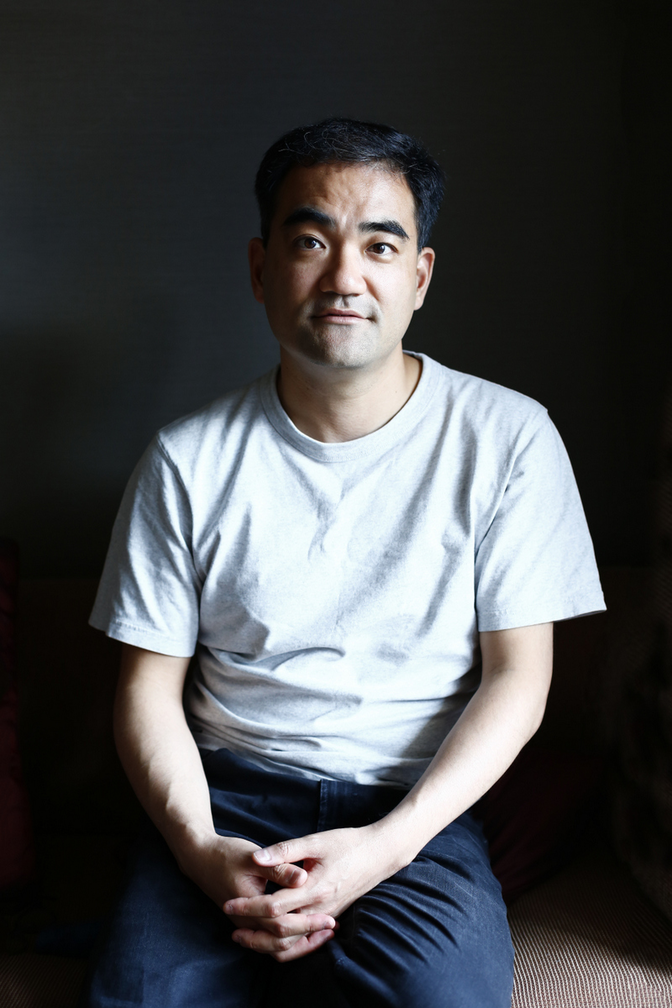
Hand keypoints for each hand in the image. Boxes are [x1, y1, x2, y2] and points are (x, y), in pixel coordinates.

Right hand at [178, 833, 336, 959]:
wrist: (200, 859)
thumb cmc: (227, 854)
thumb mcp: (254, 857)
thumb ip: (280, 868)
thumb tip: (304, 877)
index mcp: (249, 906)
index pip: (283, 924)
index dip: (308, 923)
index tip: (329, 919)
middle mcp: (246, 922)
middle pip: (281, 941)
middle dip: (308, 936)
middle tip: (331, 927)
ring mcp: (245, 925)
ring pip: (275, 947)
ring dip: (299, 942)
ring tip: (323, 932)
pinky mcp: (247, 923)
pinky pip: (269, 941)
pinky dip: (288, 940)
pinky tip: (304, 929)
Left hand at [224, 824, 398, 959]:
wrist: (379, 854)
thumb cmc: (347, 843)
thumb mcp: (315, 841)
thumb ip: (285, 851)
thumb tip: (257, 858)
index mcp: (314, 888)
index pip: (273, 906)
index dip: (248, 906)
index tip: (228, 904)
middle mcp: (320, 908)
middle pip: (280, 930)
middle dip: (253, 931)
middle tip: (231, 926)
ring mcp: (327, 915)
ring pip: (293, 940)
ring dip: (267, 941)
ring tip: (246, 935)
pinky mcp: (332, 916)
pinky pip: (305, 939)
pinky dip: (287, 943)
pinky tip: (273, 935)